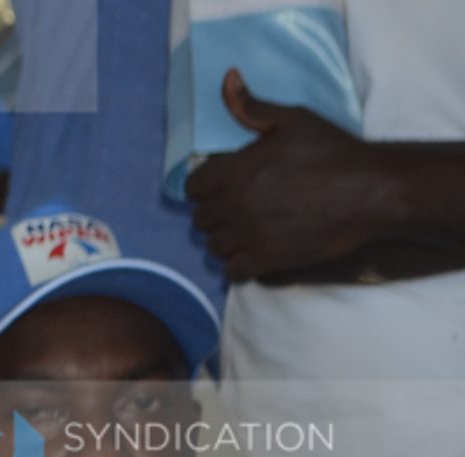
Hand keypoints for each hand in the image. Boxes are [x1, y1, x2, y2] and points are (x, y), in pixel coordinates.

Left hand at [185, 69, 391, 278]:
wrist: (371, 190)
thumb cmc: (333, 152)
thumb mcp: (293, 120)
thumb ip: (252, 106)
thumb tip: (227, 79)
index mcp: (234, 171)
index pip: (193, 187)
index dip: (208, 186)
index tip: (227, 185)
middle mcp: (234, 204)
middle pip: (201, 218)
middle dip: (218, 211)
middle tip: (245, 206)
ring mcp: (248, 234)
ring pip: (214, 245)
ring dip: (228, 238)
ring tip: (252, 227)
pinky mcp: (265, 260)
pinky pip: (232, 270)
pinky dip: (240, 262)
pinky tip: (258, 249)